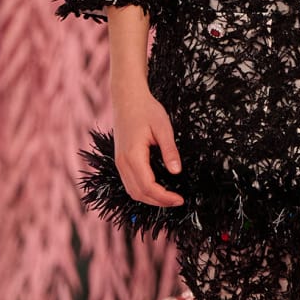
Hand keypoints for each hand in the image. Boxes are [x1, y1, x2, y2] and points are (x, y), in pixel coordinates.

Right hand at [113, 88, 183, 207]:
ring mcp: (119, 162)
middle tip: (177, 201)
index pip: (148, 186)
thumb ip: (169, 151)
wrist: (127, 97)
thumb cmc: (146, 109)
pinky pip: (129, 183)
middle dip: (158, 202)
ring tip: (168, 198)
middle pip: (138, 193)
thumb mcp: (163, 128)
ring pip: (132, 190)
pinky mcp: (120, 160)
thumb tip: (176, 172)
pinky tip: (156, 189)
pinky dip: (142, 191)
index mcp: (133, 155)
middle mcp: (122, 162)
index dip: (164, 197)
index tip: (180, 199)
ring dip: (149, 199)